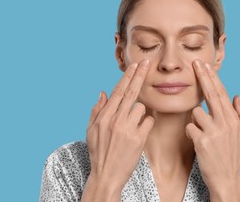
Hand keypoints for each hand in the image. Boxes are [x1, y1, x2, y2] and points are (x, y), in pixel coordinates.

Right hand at [83, 60, 153, 200]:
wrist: (106, 176)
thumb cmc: (98, 152)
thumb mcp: (91, 131)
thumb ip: (97, 110)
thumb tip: (104, 92)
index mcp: (104, 117)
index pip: (118, 91)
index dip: (127, 77)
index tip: (134, 65)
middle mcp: (115, 120)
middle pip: (130, 92)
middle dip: (139, 75)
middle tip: (147, 63)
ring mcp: (127, 129)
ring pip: (141, 107)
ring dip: (139, 112)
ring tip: (132, 125)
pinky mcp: (138, 139)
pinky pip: (148, 121)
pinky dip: (146, 123)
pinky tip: (139, 132)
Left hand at [186, 59, 239, 200]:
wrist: (227, 178)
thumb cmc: (233, 155)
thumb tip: (237, 96)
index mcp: (233, 119)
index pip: (221, 93)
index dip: (213, 78)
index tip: (206, 66)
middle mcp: (225, 123)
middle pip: (211, 94)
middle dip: (202, 77)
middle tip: (194, 63)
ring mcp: (213, 132)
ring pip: (196, 112)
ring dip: (196, 121)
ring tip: (204, 134)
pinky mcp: (202, 142)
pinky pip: (190, 128)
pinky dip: (191, 133)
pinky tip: (197, 142)